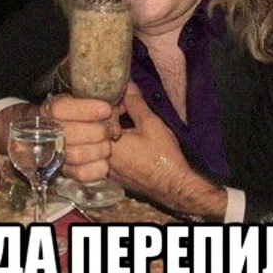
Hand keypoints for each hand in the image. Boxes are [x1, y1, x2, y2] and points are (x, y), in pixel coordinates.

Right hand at [41, 94, 115, 182]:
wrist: (91, 148)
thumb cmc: (99, 118)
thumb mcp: (107, 103)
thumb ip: (115, 95)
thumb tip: (130, 87)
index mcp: (55, 109)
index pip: (59, 108)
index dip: (83, 109)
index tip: (107, 109)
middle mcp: (51, 131)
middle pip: (68, 133)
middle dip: (97, 132)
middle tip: (112, 131)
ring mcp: (58, 154)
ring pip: (74, 155)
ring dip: (99, 150)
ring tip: (109, 145)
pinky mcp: (68, 172)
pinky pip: (80, 174)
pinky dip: (98, 169)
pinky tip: (106, 162)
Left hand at [109, 83, 226, 219]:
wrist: (174, 186)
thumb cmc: (163, 155)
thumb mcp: (151, 124)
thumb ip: (135, 104)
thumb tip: (127, 85)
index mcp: (107, 144)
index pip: (100, 116)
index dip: (114, 104)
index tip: (128, 100)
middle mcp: (101, 158)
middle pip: (98, 129)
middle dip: (112, 116)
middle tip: (129, 109)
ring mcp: (106, 169)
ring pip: (103, 142)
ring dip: (113, 130)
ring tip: (130, 123)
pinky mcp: (113, 176)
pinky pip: (107, 155)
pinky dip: (115, 145)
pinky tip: (129, 140)